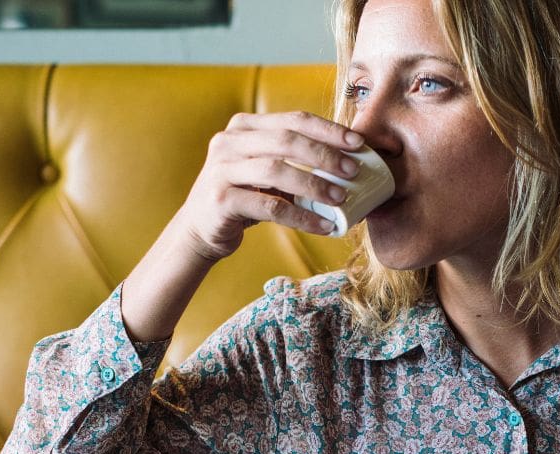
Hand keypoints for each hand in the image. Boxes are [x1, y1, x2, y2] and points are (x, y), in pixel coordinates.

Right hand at [175, 111, 364, 262]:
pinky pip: (270, 206)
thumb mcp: (265, 170)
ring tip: (341, 199)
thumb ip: (294, 159)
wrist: (201, 228)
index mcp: (244, 126)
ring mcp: (222, 169)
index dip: (328, 129)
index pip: (293, 119)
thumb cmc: (245, 196)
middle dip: (325, 154)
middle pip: (286, 140)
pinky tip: (323, 225)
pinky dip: (301, 216)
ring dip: (314, 184)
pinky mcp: (222, 199)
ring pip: (277, 170)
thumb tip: (349, 160)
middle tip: (353, 171)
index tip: (358, 143)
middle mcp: (229, 141)